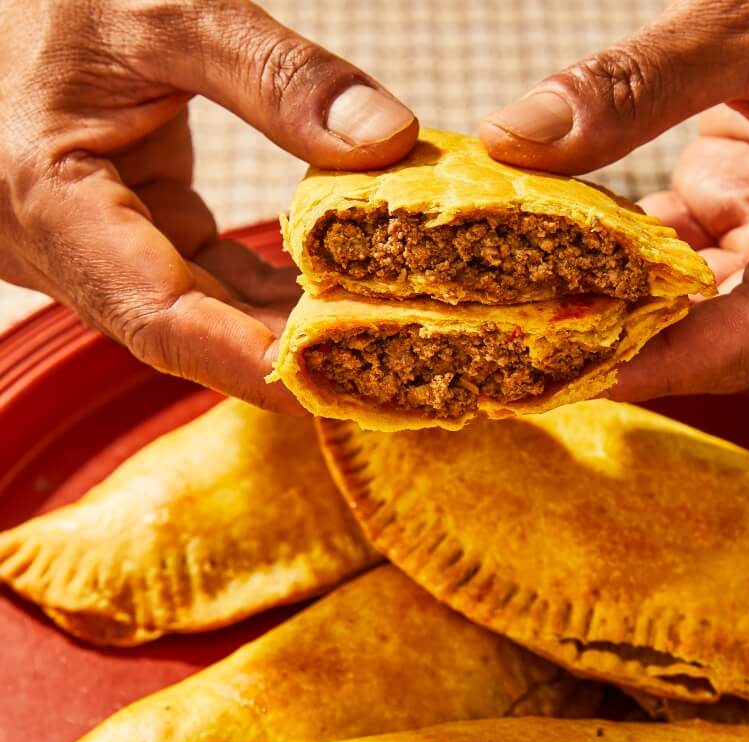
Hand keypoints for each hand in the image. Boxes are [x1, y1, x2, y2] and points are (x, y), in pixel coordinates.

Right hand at [0, 0, 417, 412]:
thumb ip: (276, 77)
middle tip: (377, 371)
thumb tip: (387, 139)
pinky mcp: (127, 237)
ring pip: (198, 314)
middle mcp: (62, 246)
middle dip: (280, 355)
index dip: (245, 363)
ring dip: (279, 327)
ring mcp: (93, 249)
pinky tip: (329, 297)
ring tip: (370, 337)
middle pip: (185, 332)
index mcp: (49, 200)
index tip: (327, 386)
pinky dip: (263, 294)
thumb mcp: (164, 11)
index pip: (157, 317)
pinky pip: (200, 283)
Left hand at [480, 0, 748, 397]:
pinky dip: (627, 265)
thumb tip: (520, 140)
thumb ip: (635, 86)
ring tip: (539, 319)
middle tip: (542, 358)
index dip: (671, 365)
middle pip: (729, 334)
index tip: (584, 374)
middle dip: (635, 349)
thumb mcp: (743, 18)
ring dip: (622, 310)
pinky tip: (566, 263)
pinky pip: (684, 261)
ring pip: (700, 306)